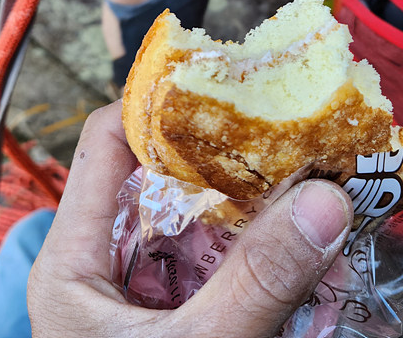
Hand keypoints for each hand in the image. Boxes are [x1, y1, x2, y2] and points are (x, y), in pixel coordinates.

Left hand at [27, 101, 353, 337]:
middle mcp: (114, 261)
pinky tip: (319, 258)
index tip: (231, 86)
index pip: (109, 142)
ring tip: (323, 188)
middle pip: (171, 178)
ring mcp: (156, 289)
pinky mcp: (191, 315)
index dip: (162, 104)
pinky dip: (275, 260)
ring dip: (267, 212)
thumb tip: (325, 204)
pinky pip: (234, 269)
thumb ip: (255, 283)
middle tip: (298, 135)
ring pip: (213, 224)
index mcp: (77, 257)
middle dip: (237, 160)